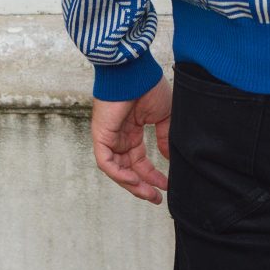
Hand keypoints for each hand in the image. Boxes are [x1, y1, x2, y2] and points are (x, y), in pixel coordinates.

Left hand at [91, 72, 171, 203]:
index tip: (166, 185)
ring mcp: (109, 137)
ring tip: (149, 194)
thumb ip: (165, 137)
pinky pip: (107, 162)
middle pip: (129, 169)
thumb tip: (168, 158)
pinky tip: (135, 180)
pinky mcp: (101, 136)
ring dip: (132, 184)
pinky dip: (119, 174)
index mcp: (133, 130)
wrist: (136, 72)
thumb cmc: (149, 86)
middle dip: (143, 185)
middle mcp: (120, 136)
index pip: (140, 160)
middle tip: (156, 198)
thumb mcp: (164, 115)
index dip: (152, 174)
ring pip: (117, 170)